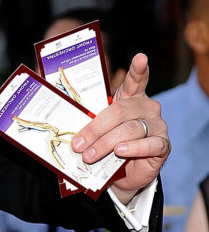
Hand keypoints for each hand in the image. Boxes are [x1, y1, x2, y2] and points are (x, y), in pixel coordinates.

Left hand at [70, 54, 169, 199]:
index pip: (135, 81)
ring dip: (106, 143)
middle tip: (78, 144)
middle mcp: (147, 108)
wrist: (124, 174)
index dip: (138, 70)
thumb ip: (89, 124)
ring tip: (90, 155)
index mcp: (131, 99)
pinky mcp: (163, 145)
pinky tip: (121, 151)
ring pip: (130, 130)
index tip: (140, 57)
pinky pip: (150, 144)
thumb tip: (69, 130)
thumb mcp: (97, 132)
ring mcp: (157, 125)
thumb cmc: (109, 147)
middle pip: (120, 112)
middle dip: (96, 128)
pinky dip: (134, 148)